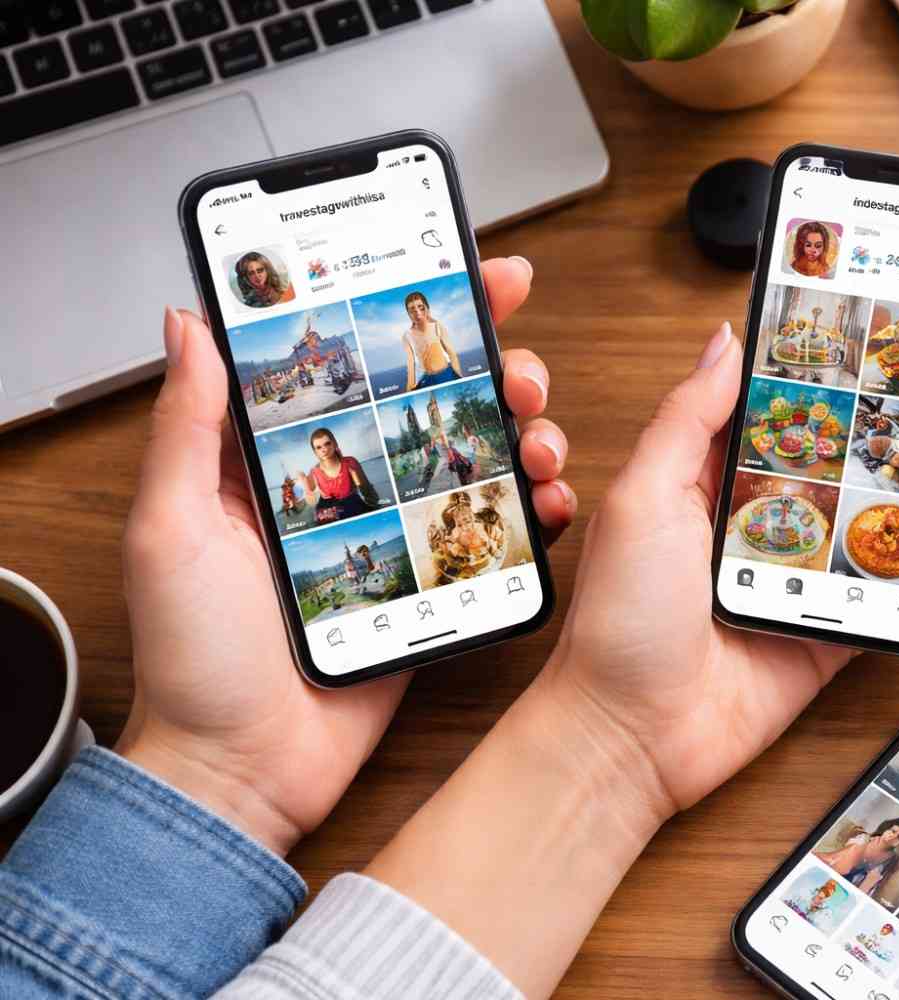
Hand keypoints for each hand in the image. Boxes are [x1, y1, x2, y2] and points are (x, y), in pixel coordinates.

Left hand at [115, 257, 575, 855]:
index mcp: (280, 460)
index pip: (355, 363)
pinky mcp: (430, 585)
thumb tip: (191, 325)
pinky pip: (491, 532)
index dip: (412, 314)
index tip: (468, 273)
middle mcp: (349, 486)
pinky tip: (551, 499)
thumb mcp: (171, 528)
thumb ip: (185, 428)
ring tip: (539, 435)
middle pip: (435, 402)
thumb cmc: (196, 656)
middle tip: (522, 368)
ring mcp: (397, 534)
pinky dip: (533, 509)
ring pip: (476, 459)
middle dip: (494, 367)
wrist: (244, 767)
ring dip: (522, 432)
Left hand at [537, 294, 898, 823]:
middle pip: (863, 466)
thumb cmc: (621, 616)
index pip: (804, 411)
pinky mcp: (829, 637)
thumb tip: (726, 340)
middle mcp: (769, 521)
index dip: (860, 381)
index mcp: (721, 478)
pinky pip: (895, 603)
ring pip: (892, 530)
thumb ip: (688, 419)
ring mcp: (805, 580)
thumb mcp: (643, 497)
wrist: (629, 736)